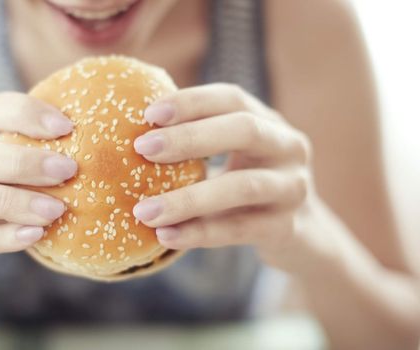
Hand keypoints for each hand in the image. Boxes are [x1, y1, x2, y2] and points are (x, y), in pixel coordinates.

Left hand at [132, 83, 312, 266]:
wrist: (302, 234)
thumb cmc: (248, 186)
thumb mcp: (234, 156)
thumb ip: (199, 143)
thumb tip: (132, 131)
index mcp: (269, 122)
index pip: (232, 98)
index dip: (192, 101)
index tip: (149, 113)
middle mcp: (288, 147)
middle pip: (244, 130)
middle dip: (190, 137)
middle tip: (141, 148)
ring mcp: (293, 188)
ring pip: (243, 186)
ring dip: (188, 198)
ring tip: (144, 211)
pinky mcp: (288, 228)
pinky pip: (241, 230)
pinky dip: (201, 233)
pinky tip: (166, 236)